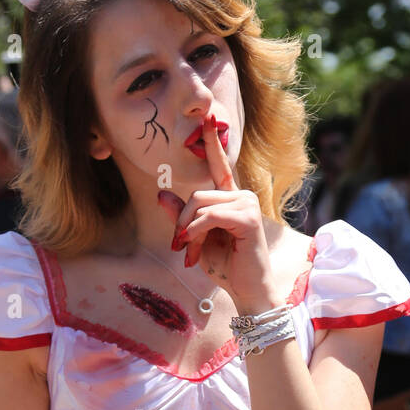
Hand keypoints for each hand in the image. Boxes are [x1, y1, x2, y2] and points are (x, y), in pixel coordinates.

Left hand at [156, 113, 278, 312]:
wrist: (248, 292)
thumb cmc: (226, 267)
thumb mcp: (196, 239)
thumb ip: (181, 216)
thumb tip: (161, 192)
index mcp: (232, 199)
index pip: (220, 165)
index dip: (213, 141)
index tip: (208, 116)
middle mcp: (242, 196)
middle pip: (197, 194)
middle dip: (182, 222)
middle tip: (180, 247)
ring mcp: (248, 204)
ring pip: (200, 204)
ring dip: (189, 232)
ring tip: (190, 254)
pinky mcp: (248, 218)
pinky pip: (209, 216)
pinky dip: (196, 233)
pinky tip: (193, 247)